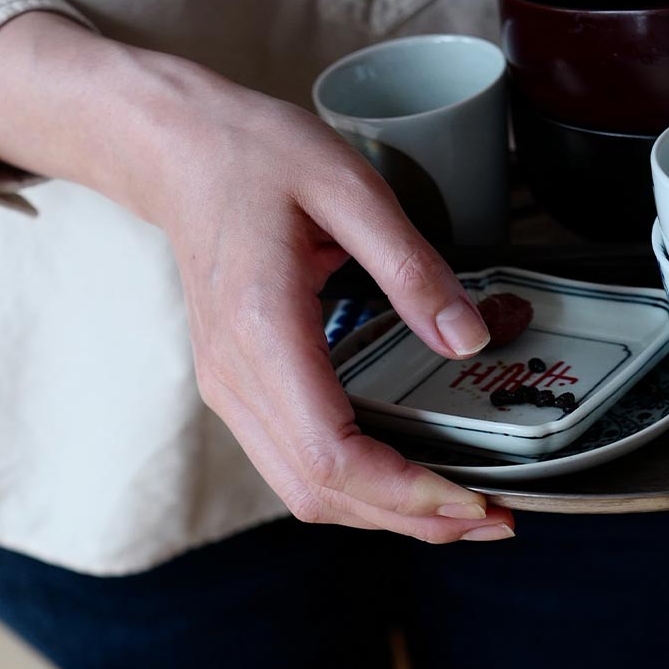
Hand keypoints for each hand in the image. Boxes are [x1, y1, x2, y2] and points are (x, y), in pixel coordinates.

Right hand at [0, 15, 516, 542]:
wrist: (173, 149)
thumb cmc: (252, 156)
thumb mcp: (347, 185)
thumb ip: (412, 265)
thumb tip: (468, 339)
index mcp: (263, 329)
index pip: (332, 452)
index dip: (405, 492)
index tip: (472, 498)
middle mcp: (237, 376)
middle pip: (320, 492)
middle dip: (410, 519)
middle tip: (494, 517)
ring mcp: (229, 387)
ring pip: (304, 490)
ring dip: (384, 512)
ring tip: (461, 506)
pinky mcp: (237, 386)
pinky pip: (295, 462)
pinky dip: (355, 486)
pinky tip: (405, 473)